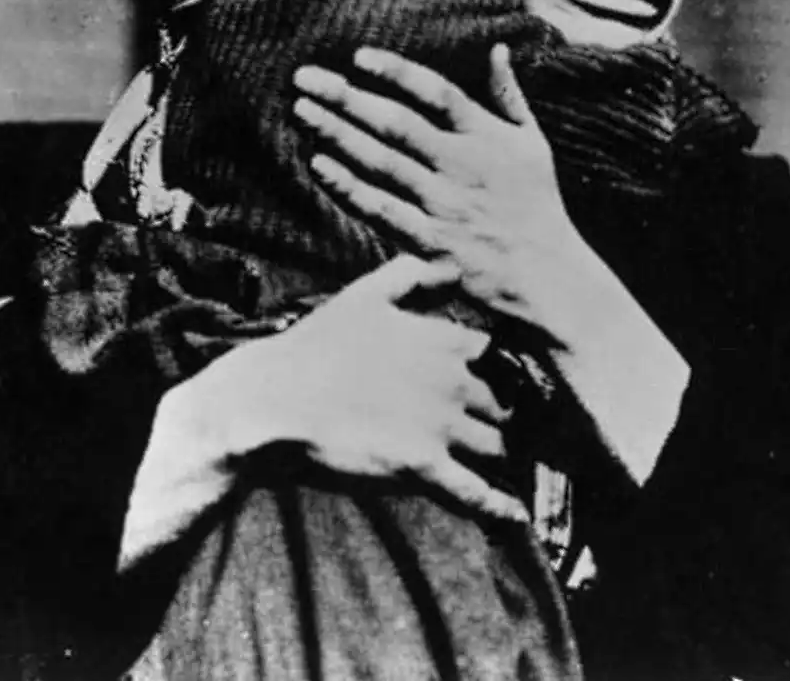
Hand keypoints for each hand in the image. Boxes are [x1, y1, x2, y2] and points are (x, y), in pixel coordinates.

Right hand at [177, 255, 527, 523]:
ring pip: (498, 447)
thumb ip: (413, 276)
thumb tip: (455, 271)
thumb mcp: (364, 296)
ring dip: (503, 460)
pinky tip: (516, 518)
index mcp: (445, 341)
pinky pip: (474, 493)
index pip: (500, 358)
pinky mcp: (422, 469)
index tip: (495, 386)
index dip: (498, 372)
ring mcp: (440, 427)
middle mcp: (453, 382)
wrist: (272, 402)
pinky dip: (499, 506)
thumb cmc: (315, 347)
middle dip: (503, 418)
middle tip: (503, 434)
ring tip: (508, 471)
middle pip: (504, 405)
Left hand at [292, 44, 586, 345]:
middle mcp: (463, 165)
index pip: (437, 92)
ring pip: (382, 162)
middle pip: (397, 123)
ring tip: (302, 112)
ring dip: (338, 135)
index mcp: (487, 136)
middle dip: (347, 98)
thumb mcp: (533, 142)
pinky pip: (382, 210)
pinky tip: (319, 166)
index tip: (359, 56)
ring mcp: (444, 204)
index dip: (397, 72)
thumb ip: (509, 95)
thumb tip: (498, 47)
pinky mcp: (431, 241)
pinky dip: (350, 188)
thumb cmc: (536, 203)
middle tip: (305, 78)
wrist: (548, 275)